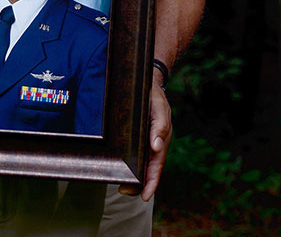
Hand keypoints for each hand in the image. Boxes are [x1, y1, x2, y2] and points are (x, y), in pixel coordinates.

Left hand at [119, 81, 170, 200]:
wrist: (147, 83)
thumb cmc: (155, 97)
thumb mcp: (160, 108)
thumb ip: (160, 126)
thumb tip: (156, 147)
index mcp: (160, 140)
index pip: (156, 165)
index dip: (152, 182)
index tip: (144, 196)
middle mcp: (152, 143)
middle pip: (147, 169)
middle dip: (139, 183)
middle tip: (125, 190)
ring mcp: (143, 141)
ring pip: (139, 163)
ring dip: (133, 176)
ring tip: (122, 186)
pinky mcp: (134, 137)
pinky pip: (132, 153)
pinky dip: (128, 162)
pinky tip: (120, 168)